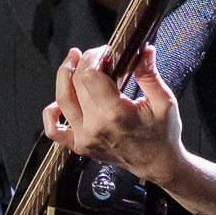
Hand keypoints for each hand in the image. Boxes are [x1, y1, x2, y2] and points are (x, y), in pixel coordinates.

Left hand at [42, 43, 185, 184]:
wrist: (157, 164)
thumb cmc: (162, 134)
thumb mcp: (164, 102)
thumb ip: (150, 75)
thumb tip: (144, 50)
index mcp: (116, 114)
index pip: (90, 76)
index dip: (94, 57)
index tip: (106, 52)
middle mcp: (95, 127)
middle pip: (76, 83)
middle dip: (83, 62)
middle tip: (96, 55)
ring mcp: (84, 138)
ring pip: (62, 100)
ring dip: (64, 76)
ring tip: (73, 63)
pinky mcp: (80, 146)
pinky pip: (54, 130)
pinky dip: (51, 113)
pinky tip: (59, 102)